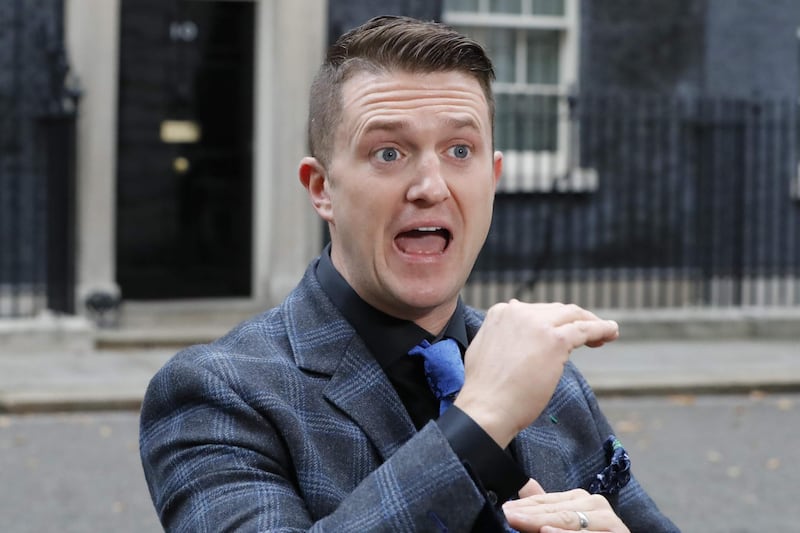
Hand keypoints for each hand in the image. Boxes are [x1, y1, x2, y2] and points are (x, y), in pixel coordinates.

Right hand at [453, 300, 617, 447]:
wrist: (487, 407)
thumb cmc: (486, 389)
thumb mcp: (486, 349)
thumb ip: (502, 336)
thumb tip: (514, 332)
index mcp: (501, 312)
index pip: (536, 311)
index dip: (554, 320)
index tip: (565, 330)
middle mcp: (518, 312)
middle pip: (557, 310)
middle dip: (576, 319)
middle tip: (591, 333)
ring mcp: (537, 324)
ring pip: (573, 316)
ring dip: (592, 322)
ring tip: (607, 332)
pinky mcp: (555, 340)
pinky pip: (585, 329)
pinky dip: (602, 328)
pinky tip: (612, 332)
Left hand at [502, 479, 629, 532]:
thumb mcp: (564, 523)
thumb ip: (545, 509)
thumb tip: (520, 491)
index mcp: (583, 499)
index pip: (547, 501)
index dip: (525, 506)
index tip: (505, 510)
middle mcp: (598, 506)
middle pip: (557, 511)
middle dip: (530, 515)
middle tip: (509, 516)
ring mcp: (610, 522)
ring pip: (570, 522)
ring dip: (545, 522)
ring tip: (523, 522)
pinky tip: (548, 532)